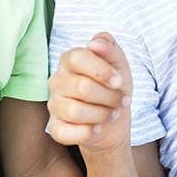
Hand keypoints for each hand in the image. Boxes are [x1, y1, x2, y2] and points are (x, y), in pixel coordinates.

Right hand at [47, 33, 132, 153]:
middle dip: (109, 96)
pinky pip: (67, 132)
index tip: (119, 81)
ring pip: (76, 111)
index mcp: (69, 60)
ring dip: (102, 114)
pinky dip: (88, 132)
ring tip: (113, 113)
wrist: (114, 119)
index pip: (77, 58)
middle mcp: (56, 81)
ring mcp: (53, 105)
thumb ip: (109, 47)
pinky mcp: (55, 128)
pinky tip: (98, 128)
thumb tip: (95, 43)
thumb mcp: (119, 64)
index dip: (101, 70)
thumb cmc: (113, 87)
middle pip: (82, 87)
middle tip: (123, 101)